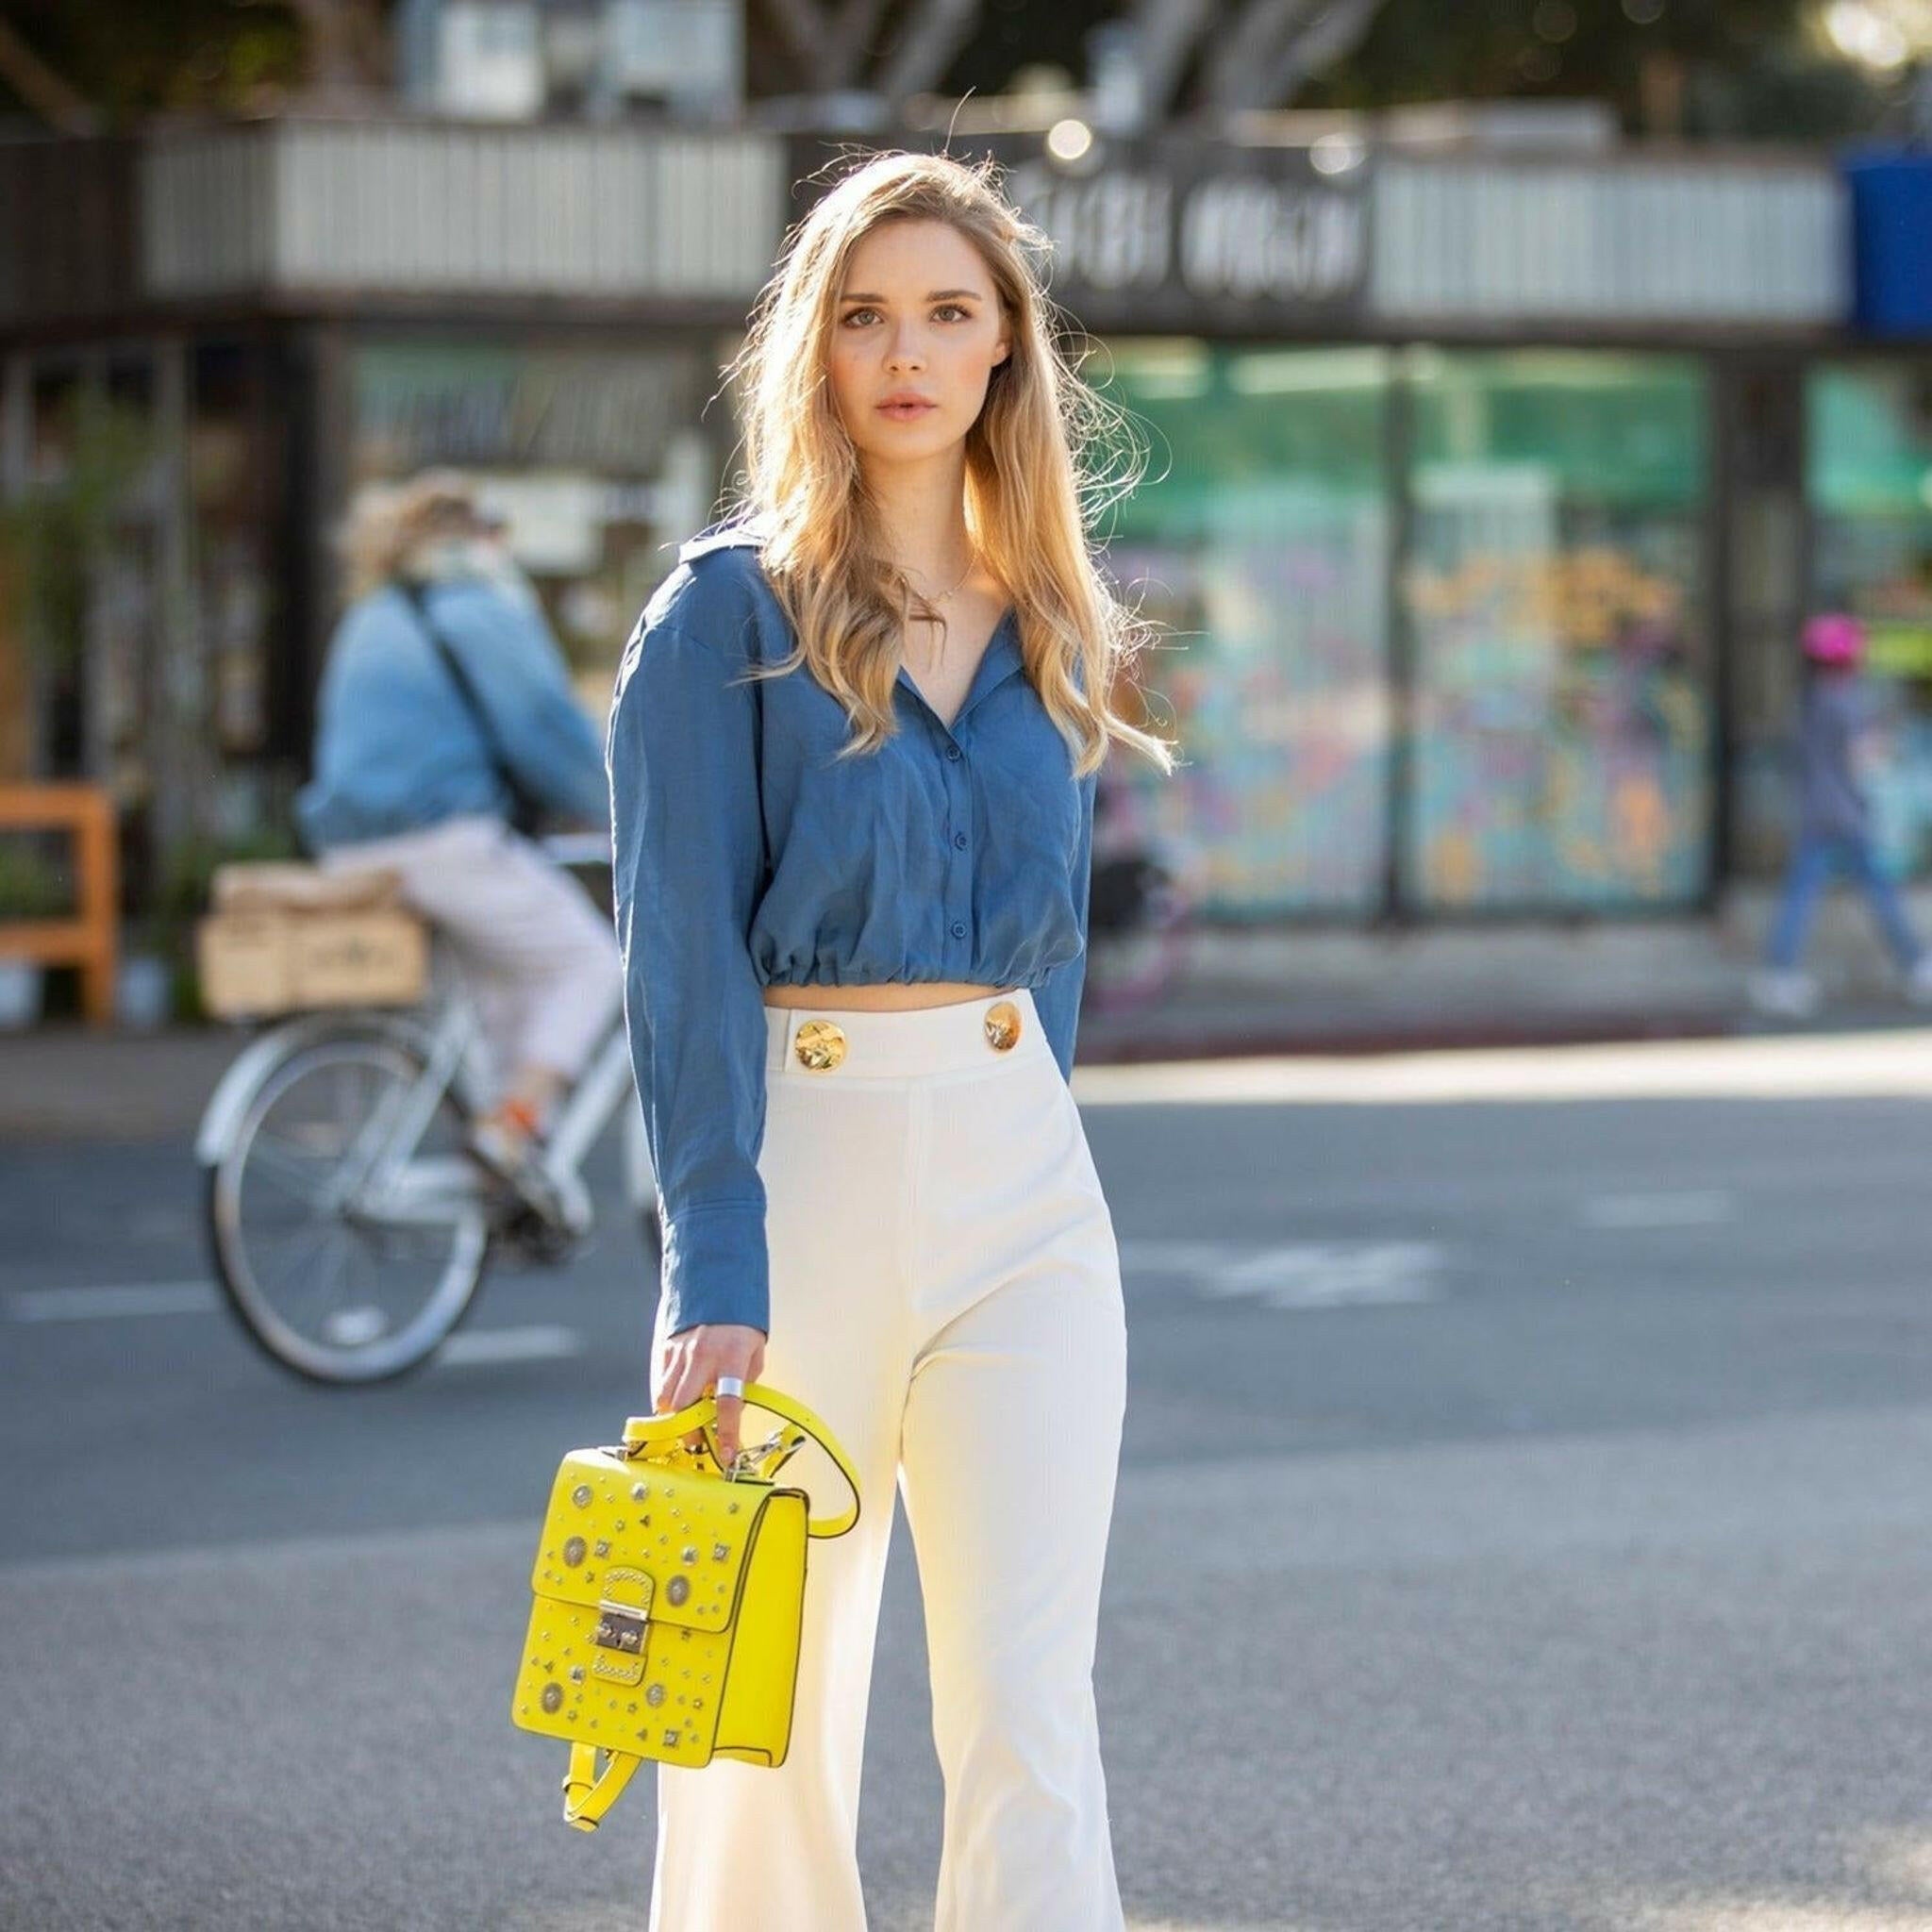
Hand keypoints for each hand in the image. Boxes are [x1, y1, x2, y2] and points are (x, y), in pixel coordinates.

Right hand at [654, 1324, 766, 1466]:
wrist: (718, 1282)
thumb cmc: (741, 1322)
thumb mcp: (754, 1352)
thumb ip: (745, 1383)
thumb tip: (733, 1413)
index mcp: (731, 1357)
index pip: (727, 1404)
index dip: (727, 1433)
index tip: (726, 1455)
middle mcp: (702, 1356)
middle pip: (685, 1407)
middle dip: (689, 1432)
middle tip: (697, 1442)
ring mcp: (680, 1353)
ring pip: (666, 1399)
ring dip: (673, 1418)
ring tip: (683, 1425)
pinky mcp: (666, 1349)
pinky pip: (659, 1383)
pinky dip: (664, 1400)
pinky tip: (673, 1404)